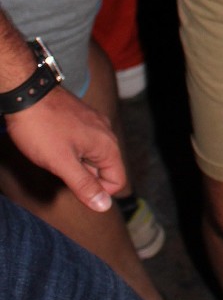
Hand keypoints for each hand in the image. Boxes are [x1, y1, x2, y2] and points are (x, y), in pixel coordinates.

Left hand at [5, 87, 125, 210]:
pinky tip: (52, 143)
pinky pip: (83, 142)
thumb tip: (104, 206)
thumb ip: (84, 186)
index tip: (71, 184)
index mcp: (107, 145)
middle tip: (57, 167)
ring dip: (74, 162)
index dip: (96, 191)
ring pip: (91, 155)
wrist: (27, 93)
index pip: (117, 181)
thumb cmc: (42, 128)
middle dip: (82, 176)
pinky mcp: (82, 117)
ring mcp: (94, 123)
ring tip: (52, 154)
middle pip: (104, 169)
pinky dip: (70, 149)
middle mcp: (106, 133)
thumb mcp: (62, 163)